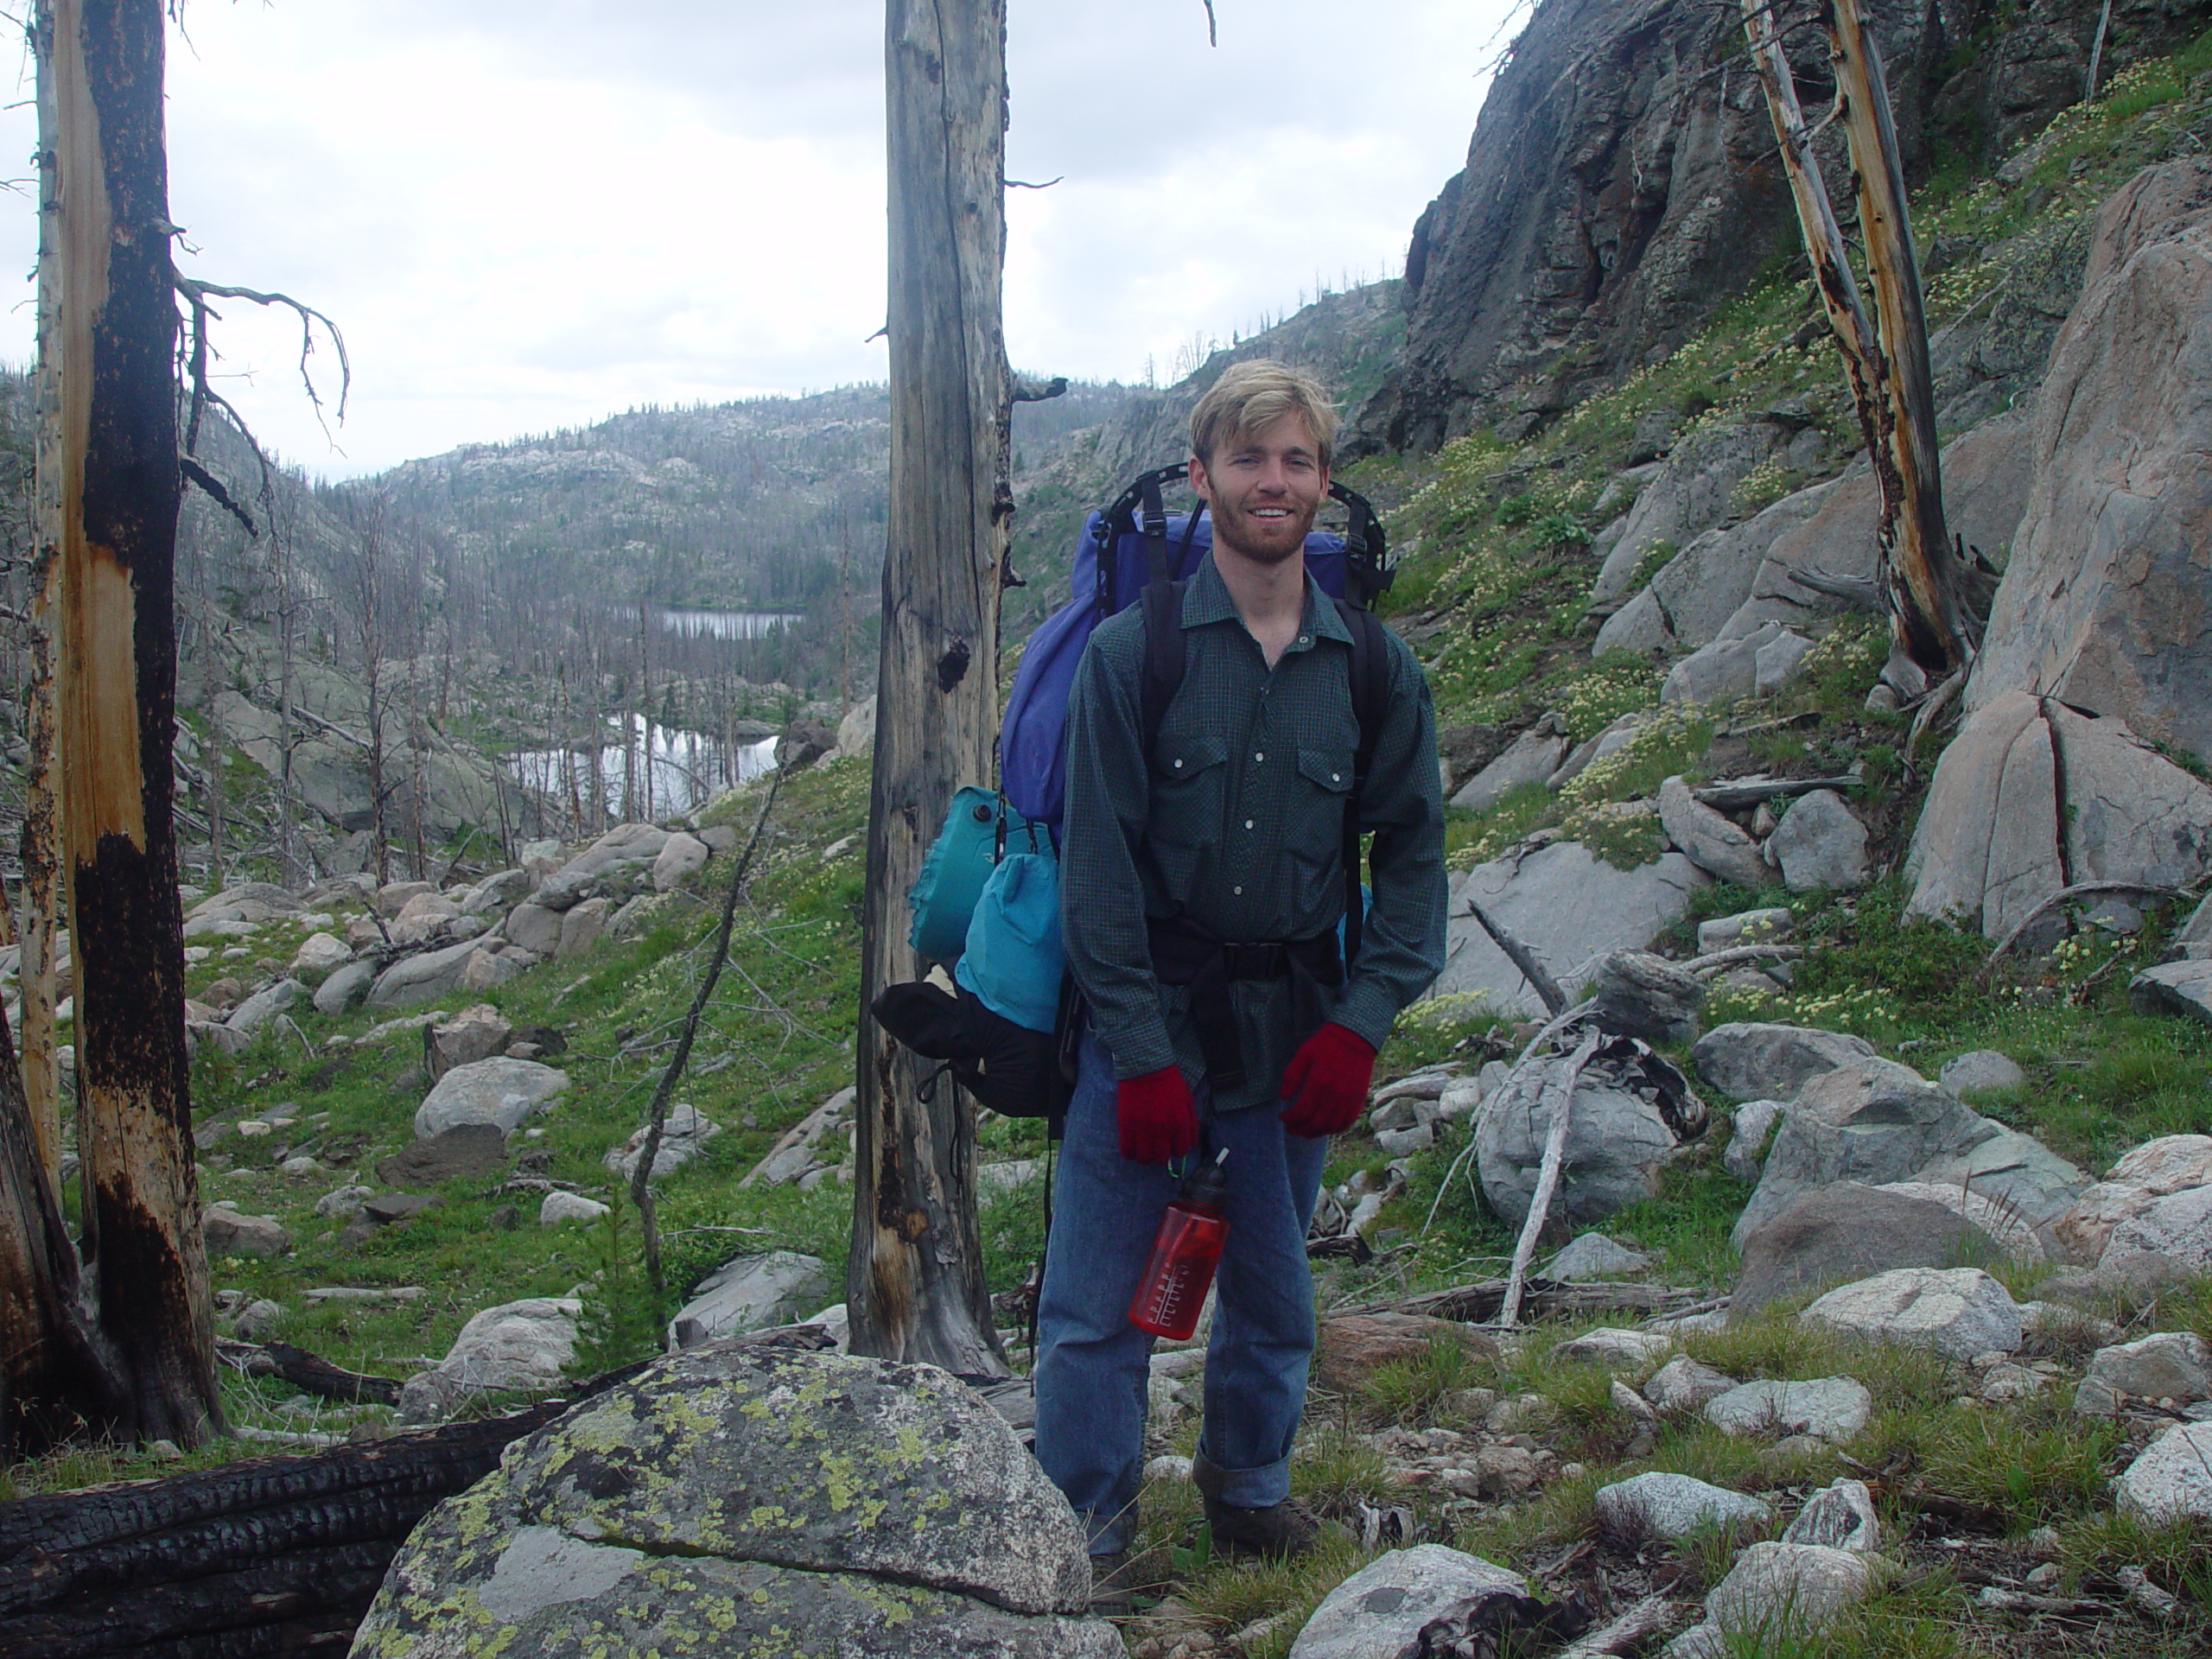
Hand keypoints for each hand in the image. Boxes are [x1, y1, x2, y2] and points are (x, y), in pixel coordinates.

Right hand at [1116, 1065, 1198, 1163]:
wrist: (1146, 1069)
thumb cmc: (1169, 1083)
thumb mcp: (1187, 1101)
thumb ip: (1191, 1123)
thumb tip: (1190, 1143)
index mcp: (1179, 1124)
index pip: (1181, 1151)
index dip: (1176, 1150)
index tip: (1171, 1145)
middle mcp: (1163, 1131)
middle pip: (1162, 1159)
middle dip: (1161, 1155)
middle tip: (1157, 1147)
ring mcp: (1143, 1130)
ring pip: (1144, 1159)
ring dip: (1145, 1156)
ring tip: (1143, 1148)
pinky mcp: (1127, 1127)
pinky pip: (1127, 1151)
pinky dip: (1129, 1153)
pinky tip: (1131, 1146)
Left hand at [1278, 1023, 1375, 1137]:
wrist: (1355, 1038)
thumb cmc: (1326, 1044)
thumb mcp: (1304, 1053)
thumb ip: (1291, 1075)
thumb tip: (1283, 1097)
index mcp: (1319, 1082)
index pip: (1301, 1112)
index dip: (1289, 1119)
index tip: (1282, 1117)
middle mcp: (1335, 1095)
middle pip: (1315, 1124)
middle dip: (1299, 1130)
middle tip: (1290, 1128)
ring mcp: (1348, 1100)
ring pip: (1330, 1127)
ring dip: (1315, 1133)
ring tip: (1304, 1131)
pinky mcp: (1358, 1101)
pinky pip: (1346, 1123)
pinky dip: (1333, 1130)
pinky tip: (1323, 1128)